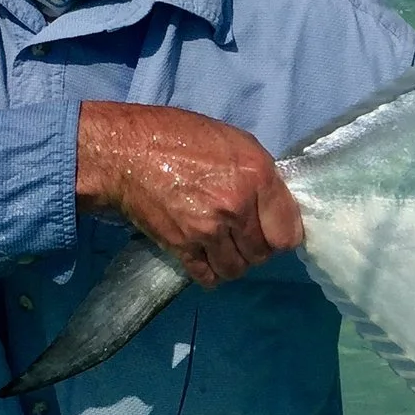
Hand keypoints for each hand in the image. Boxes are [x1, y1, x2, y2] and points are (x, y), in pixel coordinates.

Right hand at [75, 101, 302, 286]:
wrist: (126, 152)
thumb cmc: (180, 137)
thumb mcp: (234, 142)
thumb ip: (260, 177)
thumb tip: (274, 206)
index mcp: (257, 176)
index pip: (288, 234)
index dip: (281, 235)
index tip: (271, 231)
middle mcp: (237, 206)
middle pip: (262, 254)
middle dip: (255, 249)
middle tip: (242, 235)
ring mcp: (209, 230)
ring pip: (236, 269)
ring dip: (233, 262)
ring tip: (224, 247)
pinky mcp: (182, 246)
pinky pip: (207, 276)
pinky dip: (210, 273)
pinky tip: (206, 259)